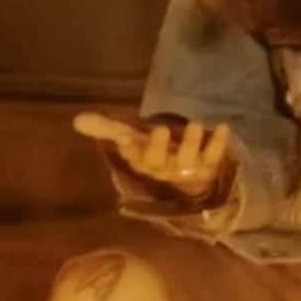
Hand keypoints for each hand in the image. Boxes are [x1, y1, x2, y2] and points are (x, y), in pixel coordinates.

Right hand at [73, 111, 232, 211]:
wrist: (188, 180)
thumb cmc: (155, 155)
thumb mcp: (132, 140)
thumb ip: (106, 129)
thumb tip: (77, 120)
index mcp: (143, 163)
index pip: (135, 157)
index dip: (131, 148)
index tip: (126, 137)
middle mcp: (164, 169)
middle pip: (159, 161)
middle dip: (158, 147)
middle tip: (159, 129)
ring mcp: (188, 169)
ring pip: (188, 159)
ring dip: (190, 143)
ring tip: (194, 124)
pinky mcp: (209, 166)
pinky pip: (214, 156)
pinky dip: (219, 143)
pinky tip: (223, 127)